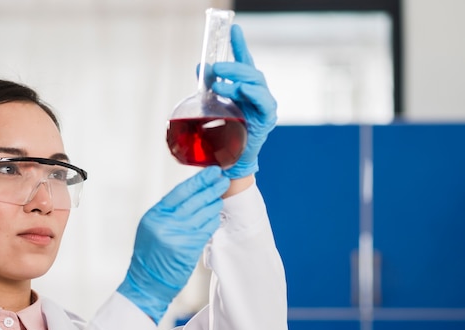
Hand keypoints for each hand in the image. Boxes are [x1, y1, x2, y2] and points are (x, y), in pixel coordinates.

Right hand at [117, 167, 229, 323]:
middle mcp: (166, 224)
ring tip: (220, 196)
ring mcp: (178, 236)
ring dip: (214, 204)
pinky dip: (213, 221)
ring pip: (203, 214)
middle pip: (194, 200)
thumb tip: (189, 196)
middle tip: (222, 179)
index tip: (211, 172)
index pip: (179, 192)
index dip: (197, 181)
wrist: (147, 283)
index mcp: (155, 216)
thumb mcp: (151, 228)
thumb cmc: (149, 255)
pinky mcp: (189, 248)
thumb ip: (167, 213)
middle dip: (211, 188)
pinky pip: (206, 230)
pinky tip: (216, 216)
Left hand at [211, 24, 277, 178]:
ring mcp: (264, 106)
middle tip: (215, 66)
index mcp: (246, 90)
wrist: (231, 161)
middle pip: (250, 71)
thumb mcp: (214, 106)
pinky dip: (252, 93)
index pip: (244, 63)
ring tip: (219, 82)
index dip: (239, 46)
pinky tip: (240, 90)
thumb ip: (211, 86)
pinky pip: (263, 101)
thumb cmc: (224, 135)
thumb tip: (200, 67)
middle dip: (233, 65)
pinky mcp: (267, 118)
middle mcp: (258, 94)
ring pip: (256, 83)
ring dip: (237, 78)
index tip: (233, 29)